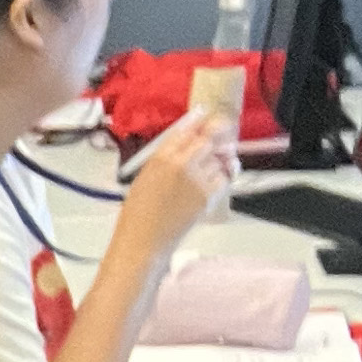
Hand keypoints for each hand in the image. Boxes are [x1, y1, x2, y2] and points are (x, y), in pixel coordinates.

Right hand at [125, 99, 237, 239]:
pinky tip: (210, 187)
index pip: (186, 128)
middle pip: (207, 140)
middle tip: (216, 147)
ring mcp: (196, 178)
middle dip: (213, 142)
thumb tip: (187, 140)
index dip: (199, 121)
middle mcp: (180, 162)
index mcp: (160, 156)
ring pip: (218, 159)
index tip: (206, 119)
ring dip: (216, 164)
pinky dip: (221, 180)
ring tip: (204, 177)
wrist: (142, 242)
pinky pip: (224, 178)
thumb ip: (165, 157)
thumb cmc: (137, 214)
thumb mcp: (145, 177)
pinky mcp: (207, 195)